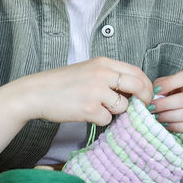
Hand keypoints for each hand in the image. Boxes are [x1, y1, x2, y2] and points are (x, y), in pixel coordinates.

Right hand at [12, 56, 151, 126]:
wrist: (35, 93)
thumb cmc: (63, 83)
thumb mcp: (90, 70)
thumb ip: (111, 76)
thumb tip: (135, 91)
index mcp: (105, 63)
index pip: (137, 72)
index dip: (146, 85)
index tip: (147, 95)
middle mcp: (103, 74)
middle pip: (138, 86)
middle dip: (144, 99)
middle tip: (142, 107)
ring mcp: (97, 91)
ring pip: (123, 106)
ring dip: (116, 111)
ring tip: (98, 107)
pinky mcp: (89, 108)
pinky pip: (108, 119)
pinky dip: (100, 119)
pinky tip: (87, 114)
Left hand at [151, 71, 182, 140]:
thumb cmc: (173, 93)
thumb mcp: (167, 84)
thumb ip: (160, 85)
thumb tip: (152, 94)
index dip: (169, 84)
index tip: (155, 91)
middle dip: (165, 104)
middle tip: (151, 107)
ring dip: (168, 116)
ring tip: (155, 116)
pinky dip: (173, 126)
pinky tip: (164, 124)